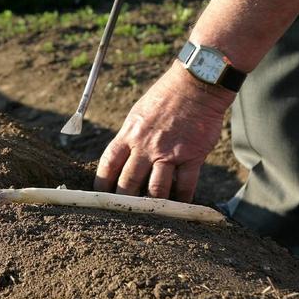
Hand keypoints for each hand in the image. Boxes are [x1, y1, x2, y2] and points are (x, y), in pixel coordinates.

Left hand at [94, 62, 235, 201]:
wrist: (197, 83)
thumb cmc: (167, 96)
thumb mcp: (139, 113)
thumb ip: (131, 136)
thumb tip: (123, 157)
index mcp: (129, 134)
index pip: (108, 164)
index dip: (102, 184)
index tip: (101, 196)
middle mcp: (146, 146)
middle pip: (128, 182)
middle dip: (123, 202)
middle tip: (123, 213)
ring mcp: (169, 152)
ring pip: (156, 190)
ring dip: (153, 205)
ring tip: (151, 215)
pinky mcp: (192, 155)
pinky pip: (185, 185)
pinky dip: (182, 200)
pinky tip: (180, 208)